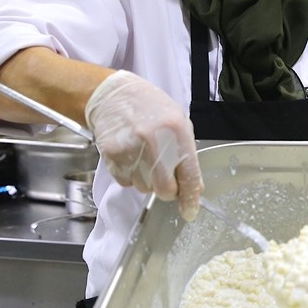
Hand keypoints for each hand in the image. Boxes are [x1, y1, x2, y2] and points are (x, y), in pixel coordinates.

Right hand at [84, 71, 202, 219]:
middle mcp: (153, 141)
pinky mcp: (112, 157)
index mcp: (176, 130)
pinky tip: (130, 155)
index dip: (190, 198)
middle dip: (167, 189)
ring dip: (147, 180)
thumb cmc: (149, 108)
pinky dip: (131, 175)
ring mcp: (130, 150)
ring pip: (145, 188)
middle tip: (164, 175)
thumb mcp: (177, 122)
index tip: (190, 211)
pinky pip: (126, 182)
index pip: (188, 174)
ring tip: (143, 155)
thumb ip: (187, 154)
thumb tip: (194, 188)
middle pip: (164, 190)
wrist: (112, 96)